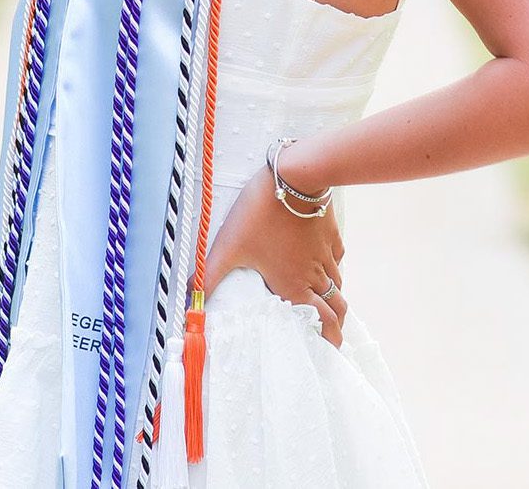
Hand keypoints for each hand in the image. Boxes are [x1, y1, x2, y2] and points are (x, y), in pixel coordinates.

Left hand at [199, 164, 346, 346]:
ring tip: (325, 304)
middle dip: (337, 326)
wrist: (295, 177)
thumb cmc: (261, 214)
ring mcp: (325, 254)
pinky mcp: (329, 234)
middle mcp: (314, 274)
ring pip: (338, 284)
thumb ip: (209, 274)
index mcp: (294, 285)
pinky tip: (323, 265)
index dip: (330, 340)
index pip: (322, 322)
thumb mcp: (229, 245)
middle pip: (337, 308)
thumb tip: (190, 300)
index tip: (330, 351)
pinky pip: (336, 258)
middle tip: (332, 336)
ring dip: (334, 298)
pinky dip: (332, 268)